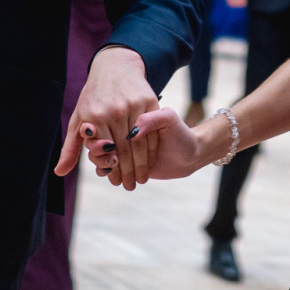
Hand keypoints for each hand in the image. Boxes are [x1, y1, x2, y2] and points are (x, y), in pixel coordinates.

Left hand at [54, 46, 158, 189]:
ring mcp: (133, 105)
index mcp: (94, 117)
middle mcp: (114, 110)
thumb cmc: (93, 96)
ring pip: (140, 143)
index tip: (116, 183)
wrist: (115, 67)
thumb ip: (71, 148)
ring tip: (143, 179)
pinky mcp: (149, 101)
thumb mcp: (78, 119)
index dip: (112, 170)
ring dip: (142, 165)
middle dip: (128, 172)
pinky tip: (152, 160)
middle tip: (131, 186)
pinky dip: (153, 149)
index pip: (105, 152)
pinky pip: (152, 130)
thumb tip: (59, 172)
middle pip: (124, 150)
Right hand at [85, 105, 202, 179]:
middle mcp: (122, 130)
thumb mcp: (169, 119)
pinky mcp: (123, 162)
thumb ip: (152, 119)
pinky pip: (105, 166)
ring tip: (111, 166)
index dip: (102, 134)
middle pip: (100, 140)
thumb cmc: (180, 134)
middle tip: (110, 158)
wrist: (189, 154)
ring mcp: (121, 146)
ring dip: (100, 162)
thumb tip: (132, 133)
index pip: (107, 124)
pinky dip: (104, 170)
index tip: (107, 143)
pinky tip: (108, 173)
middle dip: (99, 151)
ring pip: (99, 153)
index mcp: (130, 116)